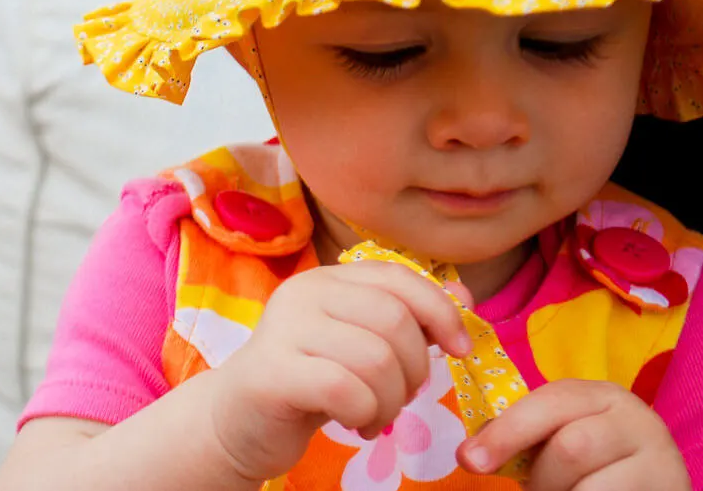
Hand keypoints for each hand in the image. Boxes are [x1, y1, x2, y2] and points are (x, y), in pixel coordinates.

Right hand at [207, 261, 472, 482]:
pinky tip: (356, 425)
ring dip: (392, 401)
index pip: (398, 277)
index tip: (461, 350)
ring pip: (376, 359)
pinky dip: (366, 414)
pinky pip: (347, 390)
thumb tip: (465, 296)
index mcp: (328, 278)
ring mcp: (284, 329)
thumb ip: (407, 320)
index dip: (440, 310)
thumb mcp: (361, 344)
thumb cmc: (309, 380)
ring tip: (376, 416)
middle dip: (415, 368)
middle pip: (394, 320)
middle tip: (401, 396)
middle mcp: (304, 292)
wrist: (237, 421)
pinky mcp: (272, 373)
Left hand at [456, 378, 691, 490]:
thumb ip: (525, 437)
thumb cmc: (595, 467)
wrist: (653, 489)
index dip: (506, 432)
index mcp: (602, 395)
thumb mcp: (563, 438)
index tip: (470, 460)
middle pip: (571, 447)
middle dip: (541, 478)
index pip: (549, 403)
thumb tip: (471, 452)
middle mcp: (637, 419)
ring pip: (590, 487)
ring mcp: (661, 461)